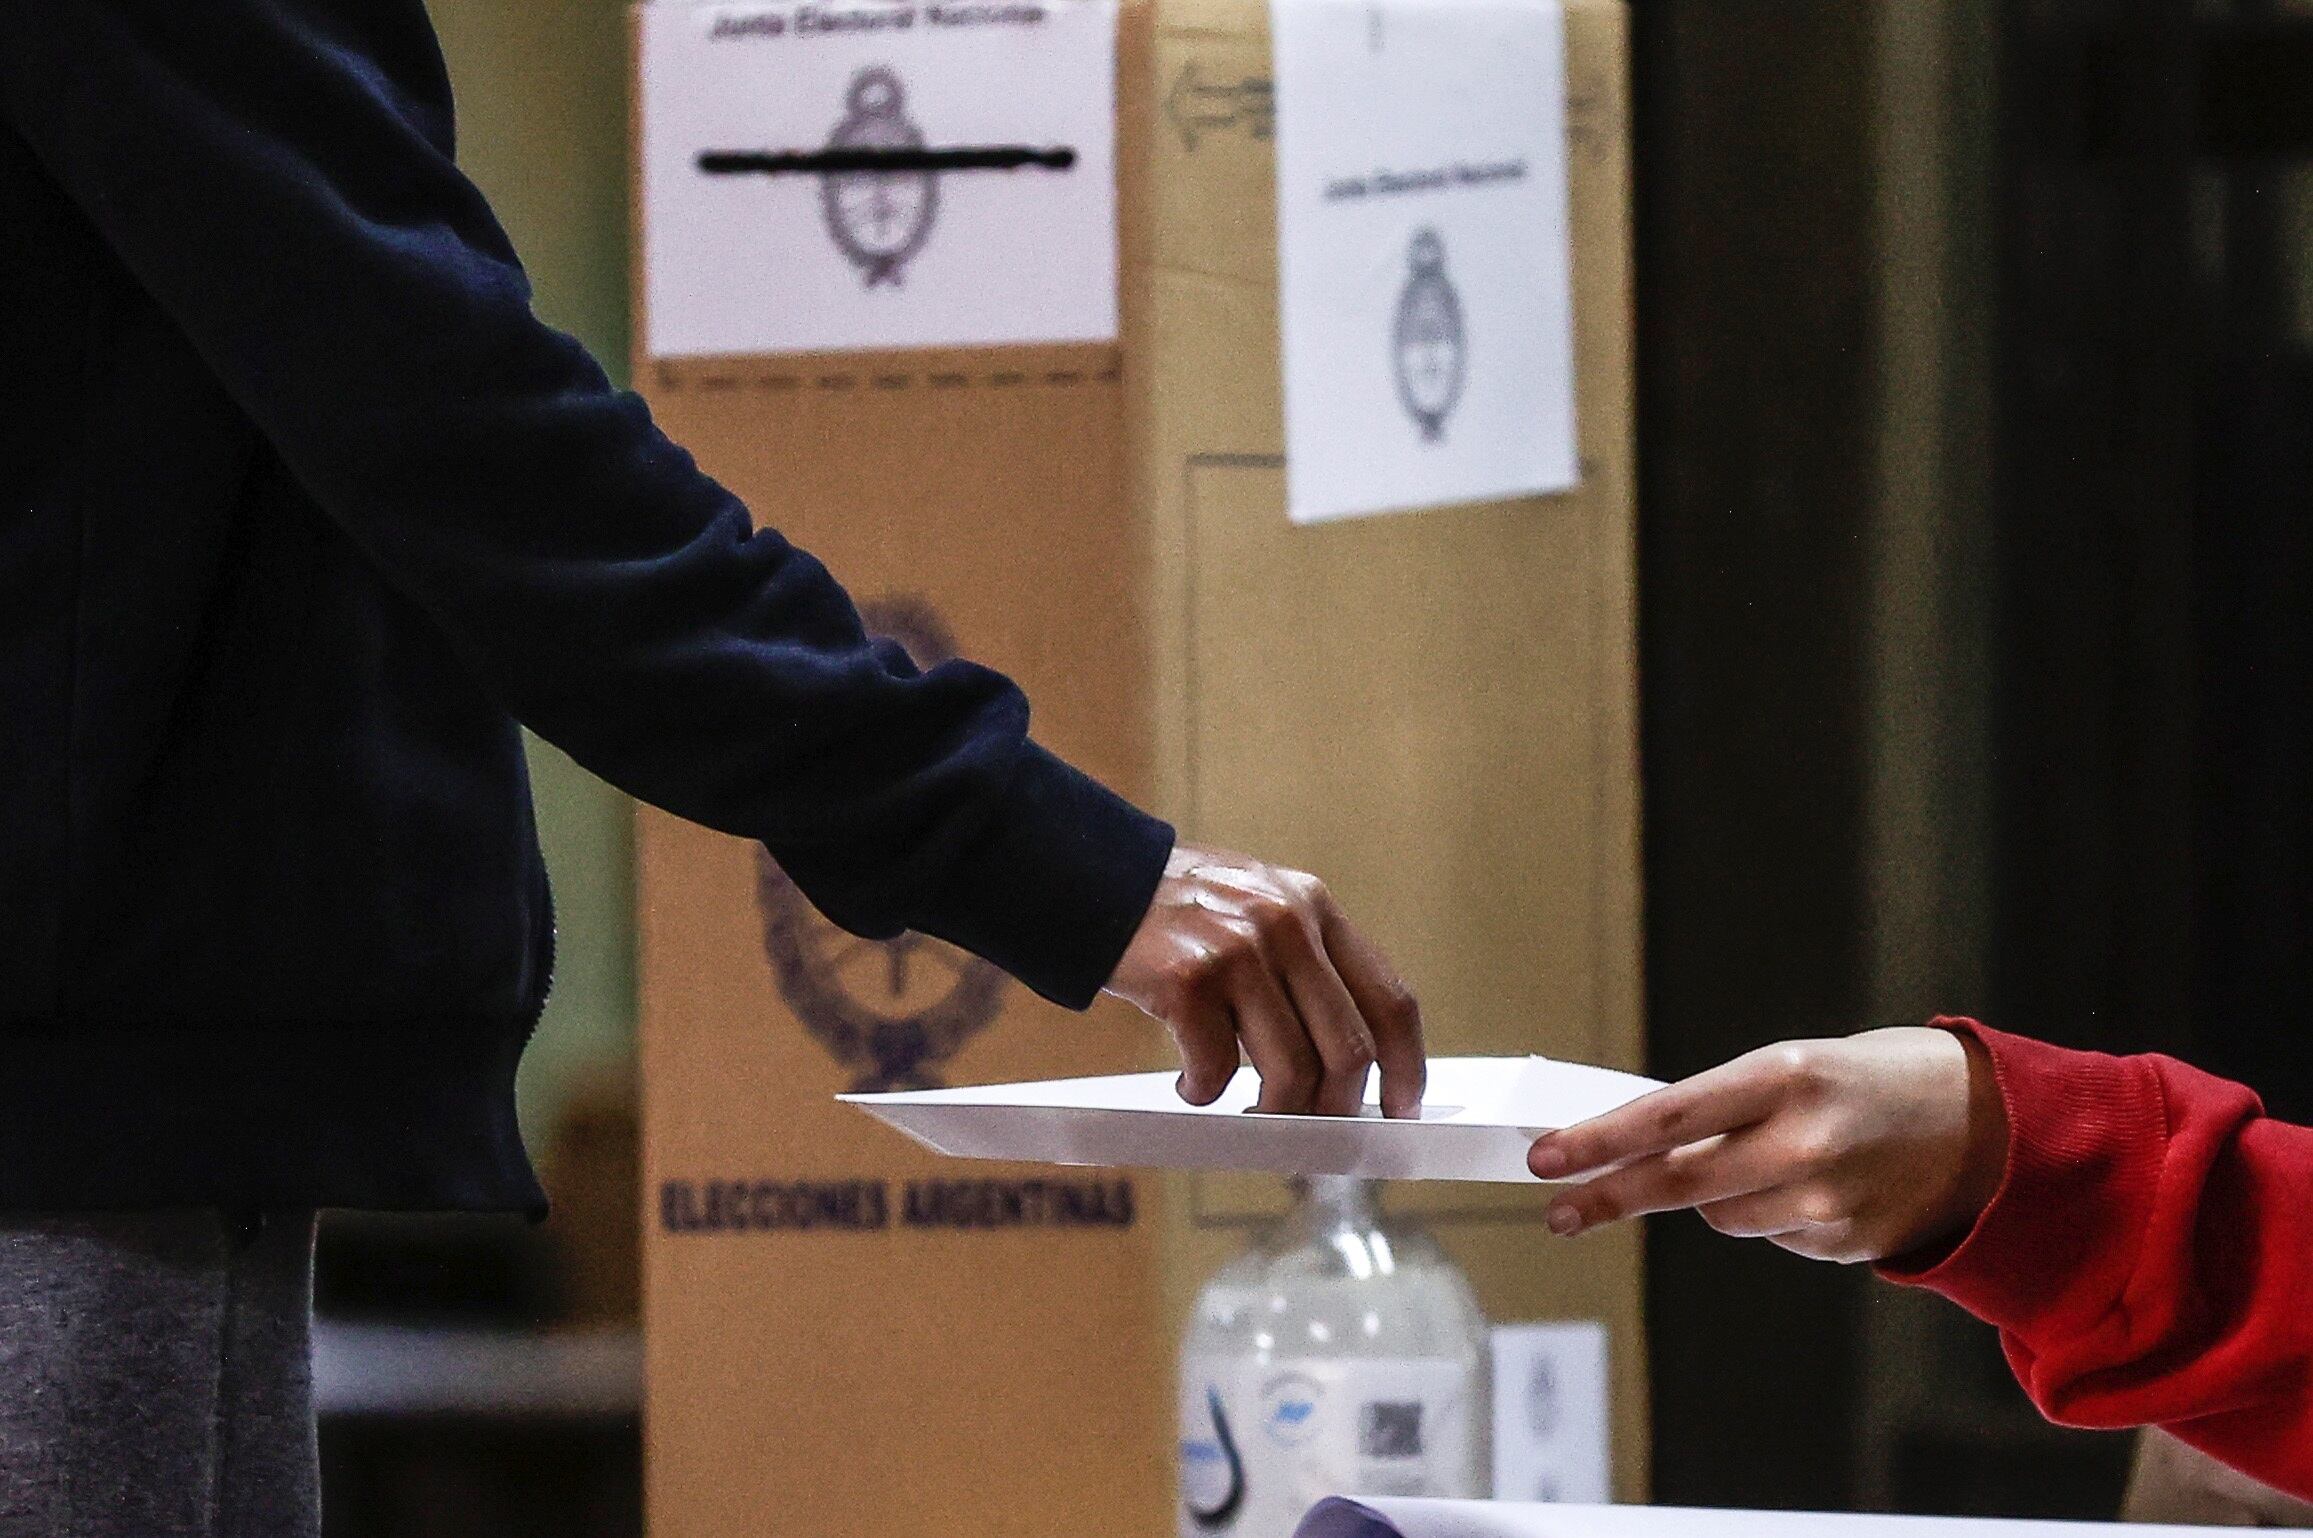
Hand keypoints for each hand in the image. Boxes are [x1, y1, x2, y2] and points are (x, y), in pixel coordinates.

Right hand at [1103, 843, 1425, 1117]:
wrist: (1089, 874)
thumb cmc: (1175, 907)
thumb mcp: (1258, 905)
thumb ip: (1304, 961)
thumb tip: (1350, 1061)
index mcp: (1314, 907)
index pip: (1389, 999)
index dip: (1407, 1067)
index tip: (1402, 1109)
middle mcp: (1287, 924)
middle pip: (1348, 1050)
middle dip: (1337, 1110)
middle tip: (1315, 1133)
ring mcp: (1239, 952)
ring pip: (1290, 1073)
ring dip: (1273, 1113)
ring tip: (1246, 1111)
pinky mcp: (1188, 980)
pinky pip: (1217, 1069)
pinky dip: (1204, 1093)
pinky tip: (1189, 1085)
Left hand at [1525, 1027, 2008, 1262]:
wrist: (1996, 1126)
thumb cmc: (1880, 1080)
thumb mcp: (1798, 1067)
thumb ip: (1727, 1107)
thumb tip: (1641, 1144)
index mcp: (1786, 1076)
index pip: (1669, 1114)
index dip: (1600, 1141)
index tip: (1548, 1158)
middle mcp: (1804, 1141)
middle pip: (1679, 1183)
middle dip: (1609, 1196)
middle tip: (1558, 1208)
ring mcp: (1827, 1200)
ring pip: (1721, 1216)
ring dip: (1717, 1196)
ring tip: (1775, 1160)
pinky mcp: (1847, 1244)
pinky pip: (1773, 1236)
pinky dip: (1775, 1216)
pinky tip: (1821, 1186)